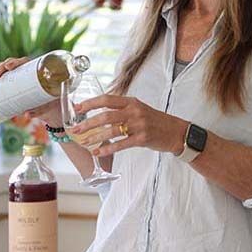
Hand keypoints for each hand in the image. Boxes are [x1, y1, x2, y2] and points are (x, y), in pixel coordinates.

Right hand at [0, 56, 60, 126]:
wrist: (48, 106)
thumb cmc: (48, 103)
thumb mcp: (45, 106)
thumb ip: (37, 110)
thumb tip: (26, 114)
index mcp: (34, 71)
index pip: (23, 62)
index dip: (14, 62)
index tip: (8, 67)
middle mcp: (24, 71)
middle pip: (10, 64)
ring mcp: (16, 77)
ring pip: (2, 69)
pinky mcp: (10, 83)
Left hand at [69, 94, 187, 157]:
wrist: (176, 131)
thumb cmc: (155, 121)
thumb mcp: (139, 109)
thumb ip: (122, 109)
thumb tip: (100, 114)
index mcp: (131, 101)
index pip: (107, 99)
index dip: (90, 103)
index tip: (77, 108)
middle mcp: (134, 111)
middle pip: (106, 115)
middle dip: (88, 123)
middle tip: (75, 129)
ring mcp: (139, 125)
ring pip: (111, 130)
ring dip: (95, 137)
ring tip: (84, 143)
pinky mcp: (142, 139)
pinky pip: (121, 144)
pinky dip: (108, 148)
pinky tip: (98, 151)